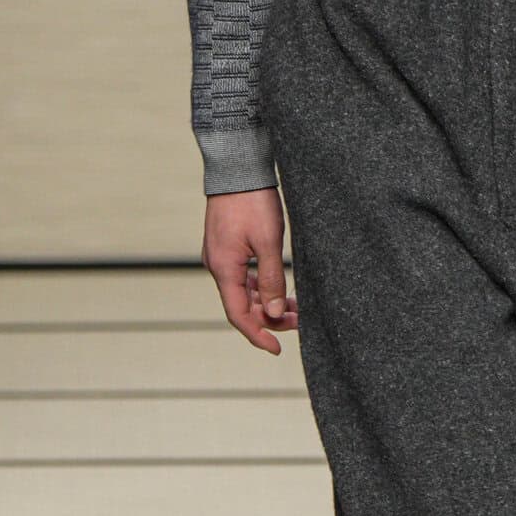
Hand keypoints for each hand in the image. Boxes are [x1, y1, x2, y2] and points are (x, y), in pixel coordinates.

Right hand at [202, 185, 298, 352]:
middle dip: (268, 317)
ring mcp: (220, 256)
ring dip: (266, 302)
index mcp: (224, 268)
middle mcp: (217, 265)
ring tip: (295, 306)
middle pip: (241, 305)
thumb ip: (272, 280)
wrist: (238, 167)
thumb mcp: (269, 242)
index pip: (238, 315)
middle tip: (298, 321)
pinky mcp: (226, 246)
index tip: (278, 348)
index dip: (258, 334)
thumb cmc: (253, 201)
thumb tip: (273, 312)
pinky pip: (242, 276)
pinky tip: (278, 287)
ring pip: (243, 291)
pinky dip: (260, 286)